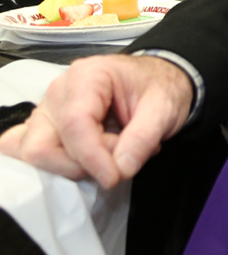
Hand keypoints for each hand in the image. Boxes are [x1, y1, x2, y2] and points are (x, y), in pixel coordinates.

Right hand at [0, 54, 193, 186]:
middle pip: (43, 144)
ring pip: (36, 153)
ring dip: (73, 165)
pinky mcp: (48, 128)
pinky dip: (58, 164)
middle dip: (79, 164)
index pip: (74, 124)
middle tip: (118, 160)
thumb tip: (121, 169)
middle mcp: (59, 93)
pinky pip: (35, 151)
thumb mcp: (164, 108)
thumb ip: (143, 138)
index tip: (114, 177)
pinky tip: (90, 159)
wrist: (159, 81)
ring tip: (113, 153)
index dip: (92, 157)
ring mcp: (49, 111)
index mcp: (87, 77)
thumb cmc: (159, 87)